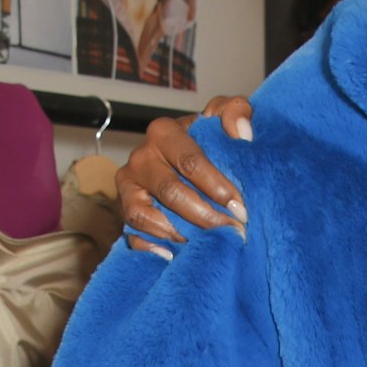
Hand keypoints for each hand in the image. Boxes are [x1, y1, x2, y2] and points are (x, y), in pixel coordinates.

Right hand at [118, 95, 254, 250]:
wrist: (186, 156)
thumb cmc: (209, 139)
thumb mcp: (225, 116)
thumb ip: (236, 111)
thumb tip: (242, 133)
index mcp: (164, 132)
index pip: (191, 162)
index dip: (218, 188)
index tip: (241, 209)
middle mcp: (141, 156)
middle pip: (171, 192)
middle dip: (205, 216)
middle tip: (232, 231)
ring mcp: (128, 184)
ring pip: (145, 214)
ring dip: (179, 234)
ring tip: (207, 243)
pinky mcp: (123, 207)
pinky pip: (131, 232)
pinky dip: (150, 246)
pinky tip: (174, 254)